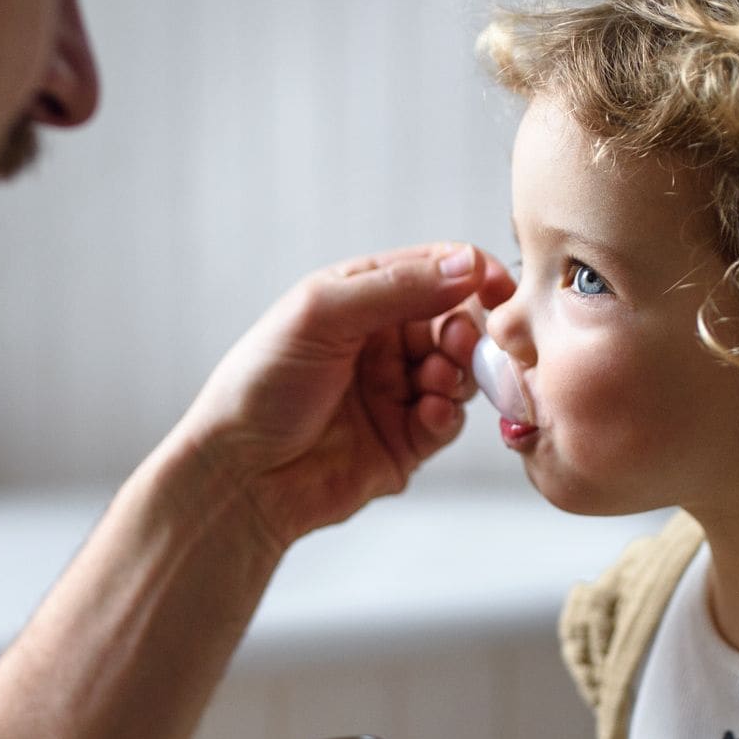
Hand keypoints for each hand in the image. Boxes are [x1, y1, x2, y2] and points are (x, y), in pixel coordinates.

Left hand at [171, 242, 512, 549]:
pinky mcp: (405, 442)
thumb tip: (467, 264)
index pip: (435, 271)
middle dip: (467, 331)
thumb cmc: (261, 385)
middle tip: (458, 343)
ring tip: (437, 381)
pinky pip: (448, 422)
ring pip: (460, 373)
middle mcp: (383, 342)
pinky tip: (429, 413)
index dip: (471, 275)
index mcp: (362, 298)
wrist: (240, 474)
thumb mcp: (321, 315)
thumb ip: (396, 287)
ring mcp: (396, 392)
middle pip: (458, 322)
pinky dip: (447, 414)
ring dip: (459, 373)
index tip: (498, 288)